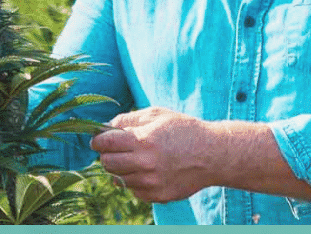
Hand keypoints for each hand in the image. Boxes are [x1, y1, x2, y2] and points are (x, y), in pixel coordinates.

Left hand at [90, 107, 218, 203]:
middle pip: (107, 163)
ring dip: (121, 169)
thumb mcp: (155, 115)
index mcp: (142, 141)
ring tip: (135, 159)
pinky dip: (134, 181)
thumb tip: (103, 128)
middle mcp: (145, 164)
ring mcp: (151, 182)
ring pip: (118, 178)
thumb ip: (126, 120)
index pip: (104, 144)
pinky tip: (147, 171)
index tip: (98, 140)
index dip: (98, 140)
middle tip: (116, 150)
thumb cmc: (183, 130)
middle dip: (107, 155)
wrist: (213, 155)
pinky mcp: (158, 196)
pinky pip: (133, 190)